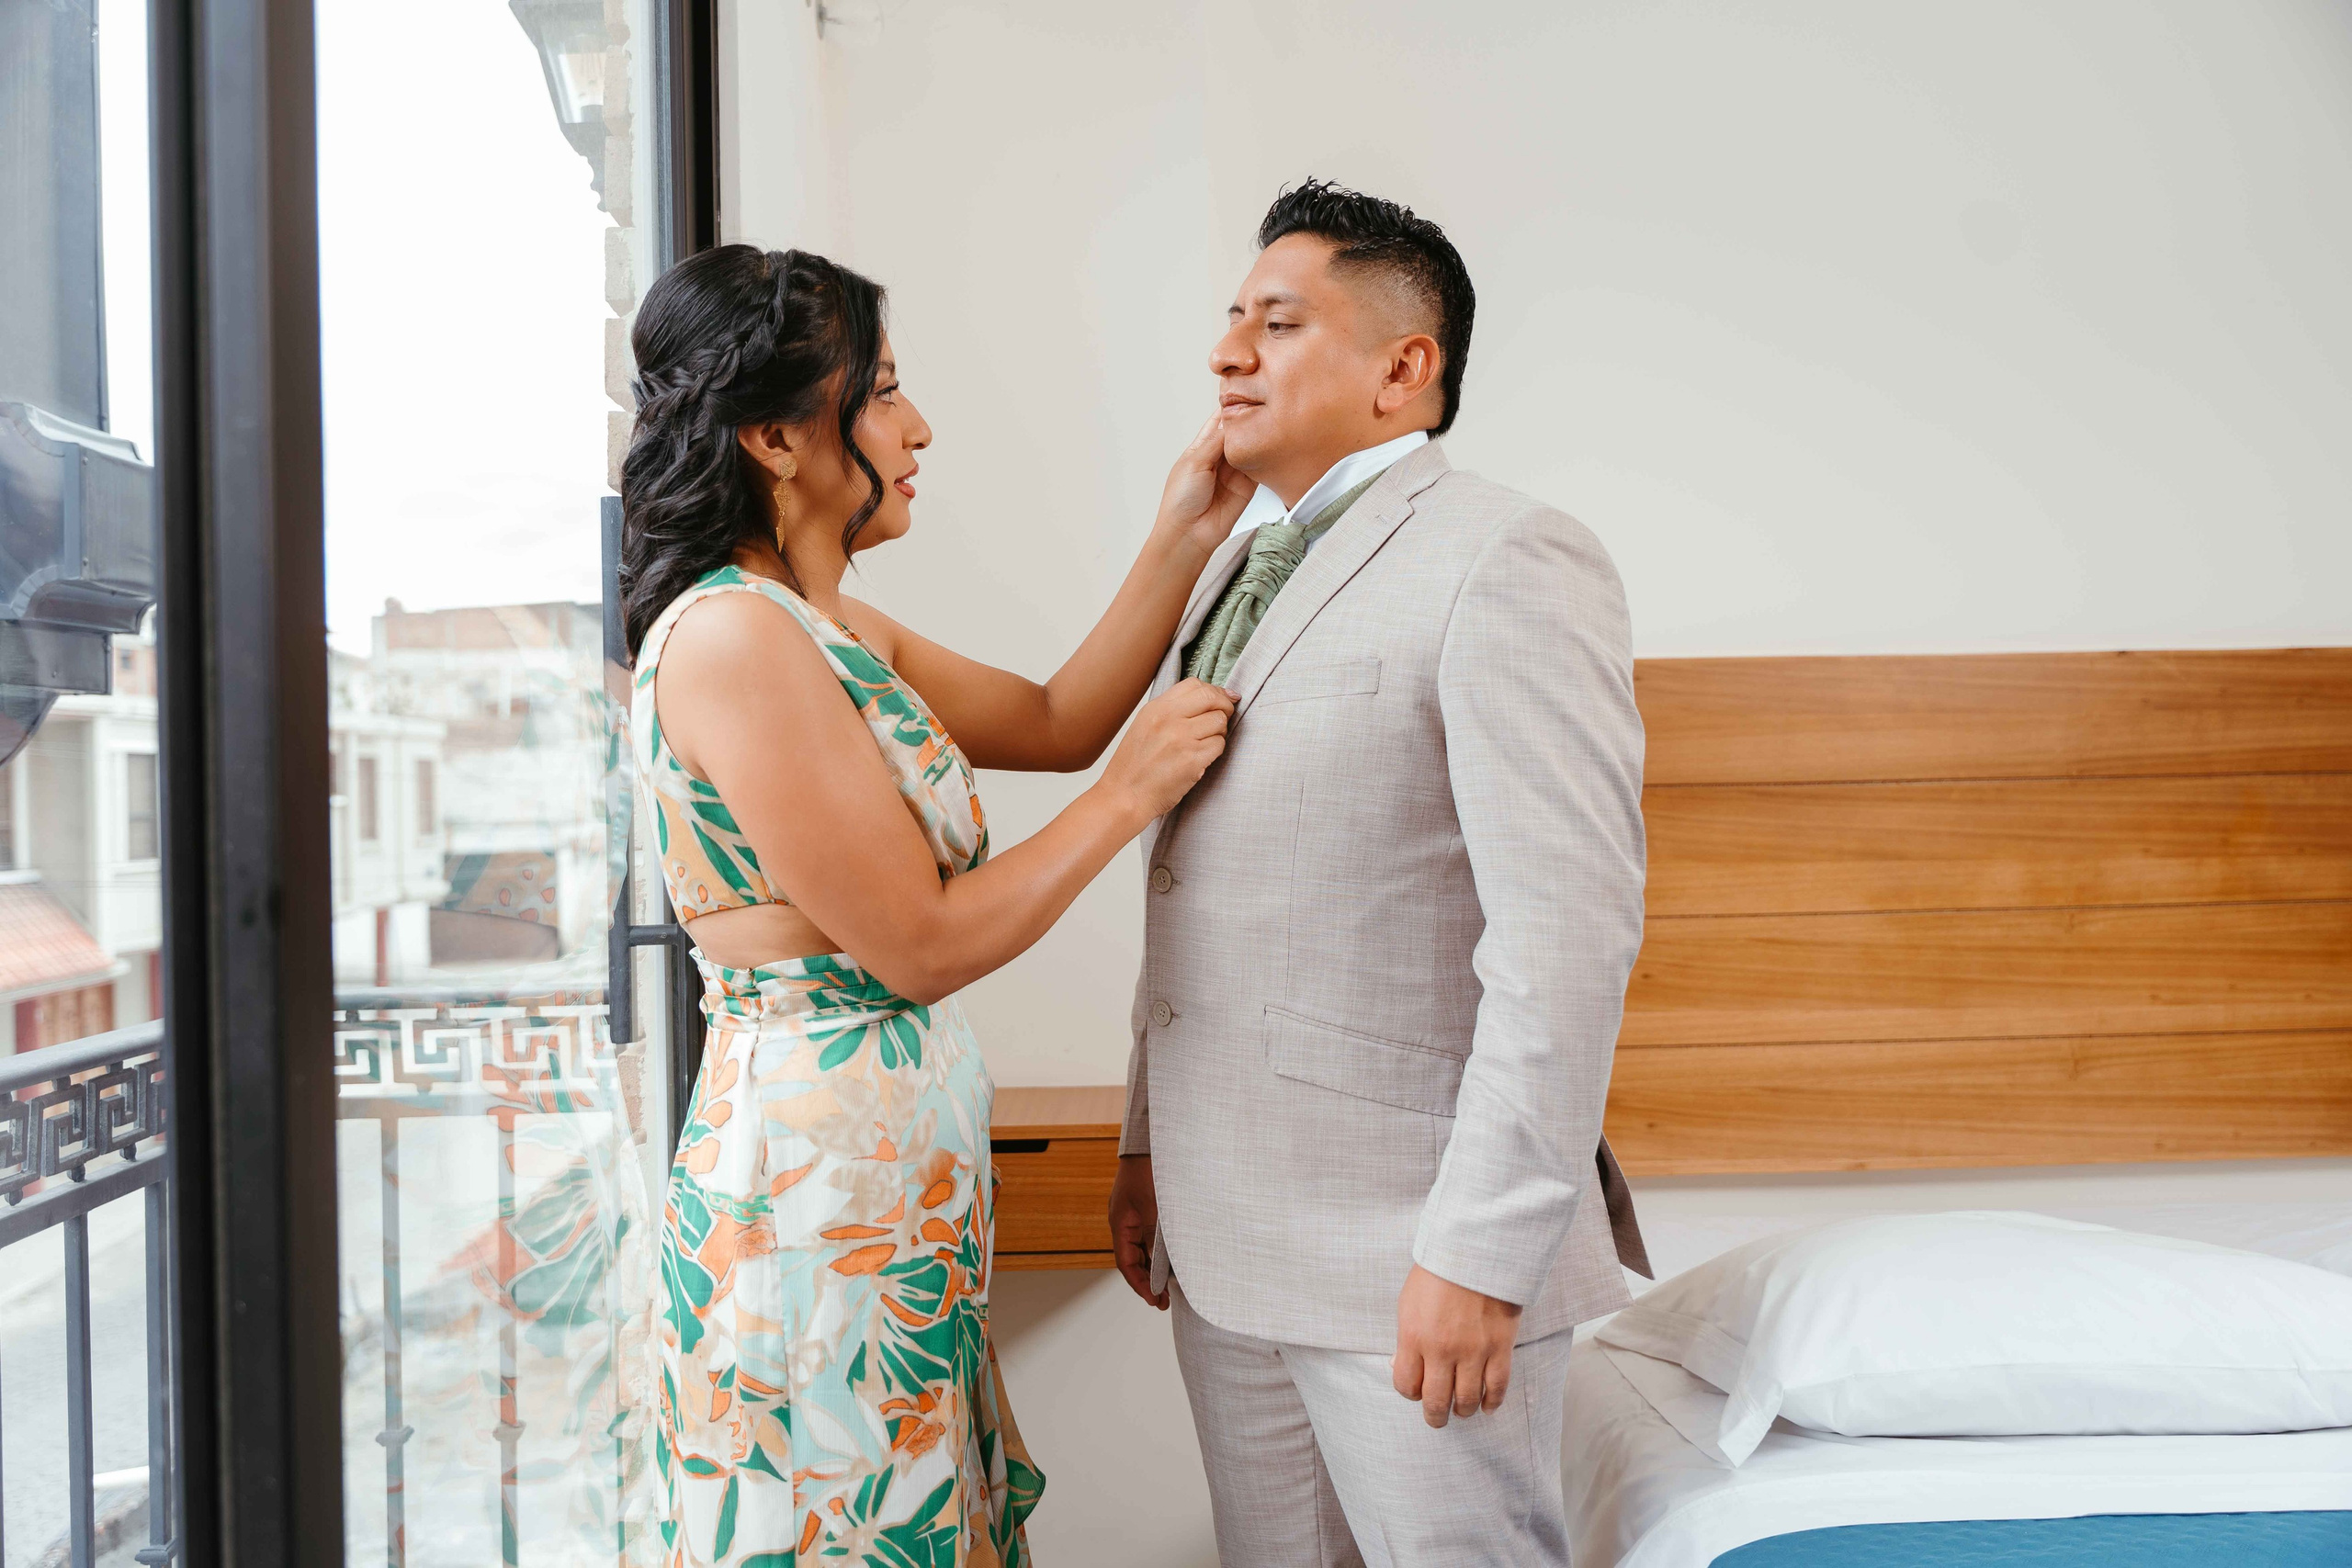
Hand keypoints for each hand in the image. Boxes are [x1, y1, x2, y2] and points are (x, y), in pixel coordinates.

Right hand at [1096, 679, 1234, 824]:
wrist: (1125, 796)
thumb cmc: (1134, 766)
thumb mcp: (1145, 726)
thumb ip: (1172, 711)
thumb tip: (1207, 698)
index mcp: (1156, 708)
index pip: (1194, 684)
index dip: (1214, 690)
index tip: (1223, 698)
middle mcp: (1168, 719)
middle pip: (1211, 698)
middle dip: (1225, 706)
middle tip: (1225, 716)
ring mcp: (1181, 739)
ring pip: (1219, 722)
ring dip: (1219, 732)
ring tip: (1205, 742)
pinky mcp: (1193, 760)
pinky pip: (1219, 745)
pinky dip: (1215, 751)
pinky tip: (1202, 757)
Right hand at [1108, 1154, 1166, 1308]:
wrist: (1153, 1141)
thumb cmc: (1150, 1170)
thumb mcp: (1154, 1207)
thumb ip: (1155, 1238)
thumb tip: (1159, 1267)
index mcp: (1120, 1223)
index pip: (1126, 1263)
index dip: (1140, 1284)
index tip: (1155, 1301)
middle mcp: (1125, 1222)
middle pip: (1133, 1259)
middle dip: (1148, 1280)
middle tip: (1165, 1300)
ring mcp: (1135, 1215)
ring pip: (1143, 1249)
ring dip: (1155, 1267)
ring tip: (1172, 1285)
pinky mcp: (1147, 1208)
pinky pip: (1151, 1236)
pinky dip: (1160, 1250)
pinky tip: (1174, 1258)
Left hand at [1155, 414, 1257, 557]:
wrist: (1190, 533)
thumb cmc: (1181, 500)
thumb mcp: (1195, 462)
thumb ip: (1216, 441)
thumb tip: (1232, 419)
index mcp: (1201, 448)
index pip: (1218, 421)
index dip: (1229, 407)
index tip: (1242, 391)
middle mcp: (1219, 457)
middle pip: (1238, 432)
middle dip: (1248, 420)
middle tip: (1262, 405)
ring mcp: (1234, 471)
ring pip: (1250, 447)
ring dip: (1257, 437)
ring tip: (1268, 422)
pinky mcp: (1248, 486)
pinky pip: (1260, 466)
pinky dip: (1265, 456)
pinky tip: (1269, 445)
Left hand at [1392, 1264, 1521, 1427]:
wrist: (1476, 1251)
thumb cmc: (1438, 1273)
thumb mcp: (1408, 1303)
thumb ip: (1406, 1339)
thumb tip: (1402, 1367)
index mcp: (1414, 1336)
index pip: (1407, 1386)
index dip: (1410, 1393)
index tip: (1416, 1390)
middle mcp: (1442, 1350)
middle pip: (1436, 1402)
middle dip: (1435, 1416)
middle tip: (1437, 1419)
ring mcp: (1473, 1351)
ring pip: (1467, 1400)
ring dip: (1463, 1411)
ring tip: (1462, 1410)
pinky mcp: (1500, 1347)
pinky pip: (1497, 1387)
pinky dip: (1492, 1402)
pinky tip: (1487, 1405)